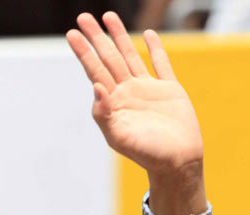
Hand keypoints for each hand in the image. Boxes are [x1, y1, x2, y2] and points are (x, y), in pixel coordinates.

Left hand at [67, 12, 203, 178]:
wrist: (178, 162)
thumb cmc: (148, 155)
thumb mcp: (120, 139)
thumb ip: (104, 115)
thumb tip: (95, 87)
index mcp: (114, 103)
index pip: (95, 71)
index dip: (84, 52)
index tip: (72, 33)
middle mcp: (128, 93)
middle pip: (109, 58)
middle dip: (96, 38)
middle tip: (83, 17)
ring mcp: (148, 90)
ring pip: (130, 56)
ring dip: (119, 37)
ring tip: (108, 16)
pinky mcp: (169, 90)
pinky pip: (160, 64)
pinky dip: (154, 49)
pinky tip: (148, 35)